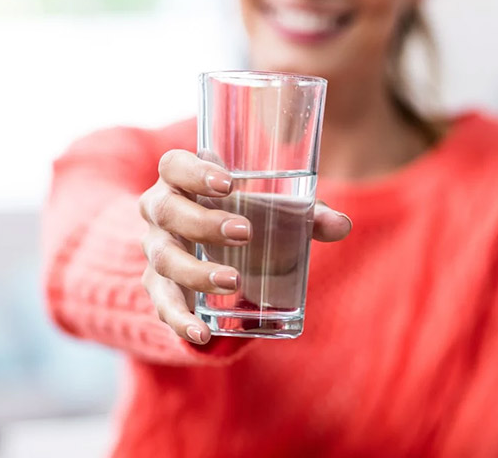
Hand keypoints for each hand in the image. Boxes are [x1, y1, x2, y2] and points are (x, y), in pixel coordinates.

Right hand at [139, 149, 351, 344]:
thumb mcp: (269, 210)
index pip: (174, 165)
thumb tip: (342, 225)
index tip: (229, 183)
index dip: (194, 171)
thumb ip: (304, 214)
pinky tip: (202, 332)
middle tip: (245, 232)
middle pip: (166, 209)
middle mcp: (161, 210)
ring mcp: (156, 248)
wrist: (202, 248)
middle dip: (203, 222)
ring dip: (196, 271)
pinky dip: (179, 319)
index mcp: (182, 180)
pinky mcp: (158, 285)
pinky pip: (162, 303)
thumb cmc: (241, 215)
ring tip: (234, 281)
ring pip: (163, 258)